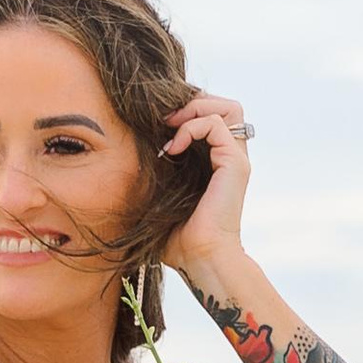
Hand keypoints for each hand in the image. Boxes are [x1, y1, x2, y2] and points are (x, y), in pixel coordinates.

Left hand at [161, 86, 252, 284]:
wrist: (200, 259)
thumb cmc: (178, 238)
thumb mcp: (162, 197)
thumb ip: (157, 175)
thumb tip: (126, 158)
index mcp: (218, 162)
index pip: (214, 115)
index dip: (189, 110)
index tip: (161, 123)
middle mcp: (231, 157)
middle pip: (226, 105)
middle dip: (195, 103)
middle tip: (167, 119)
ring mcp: (236, 159)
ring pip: (228, 108)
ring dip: (196, 109)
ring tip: (171, 126)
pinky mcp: (235, 165)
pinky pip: (215, 125)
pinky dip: (191, 128)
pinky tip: (172, 149)